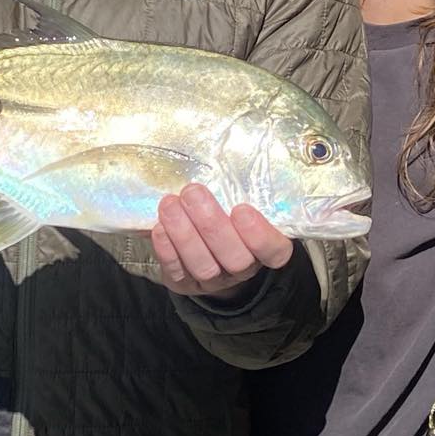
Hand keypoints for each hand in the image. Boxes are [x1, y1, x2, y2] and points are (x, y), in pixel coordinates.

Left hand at [150, 184, 293, 298]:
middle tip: (193, 192)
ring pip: (204, 265)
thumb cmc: (227, 215)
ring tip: (170, 204)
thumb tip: (226, 152)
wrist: (204, 248)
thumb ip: (239, 188)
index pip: (275, 251)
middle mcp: (242, 268)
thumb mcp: (241, 200)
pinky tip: (159, 227)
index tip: (241, 209)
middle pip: (236, 258)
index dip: (260, 235)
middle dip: (212, 225)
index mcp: (264, 248)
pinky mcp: (185, 282)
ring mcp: (214, 279)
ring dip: (185, 234)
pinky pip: (177, 271)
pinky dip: (167, 250)